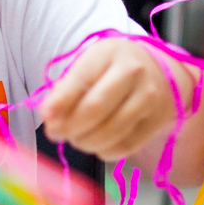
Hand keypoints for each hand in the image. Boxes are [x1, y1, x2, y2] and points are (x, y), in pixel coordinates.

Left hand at [39, 37, 203, 167]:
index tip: (45, 117)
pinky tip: (97, 145)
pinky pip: (126, 146)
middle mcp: (134, 72)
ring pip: (111, 131)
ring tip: (76, 139)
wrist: (158, 70)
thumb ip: (67, 88)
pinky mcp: (158, 120)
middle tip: (56, 133)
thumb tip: (51, 118)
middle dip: (69, 127)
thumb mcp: (89, 65)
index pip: (81, 79)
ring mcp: (149, 97)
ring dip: (85, 142)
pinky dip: (105, 151)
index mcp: (109, 52)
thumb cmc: (112, 68)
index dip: (60, 101)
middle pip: (95, 108)